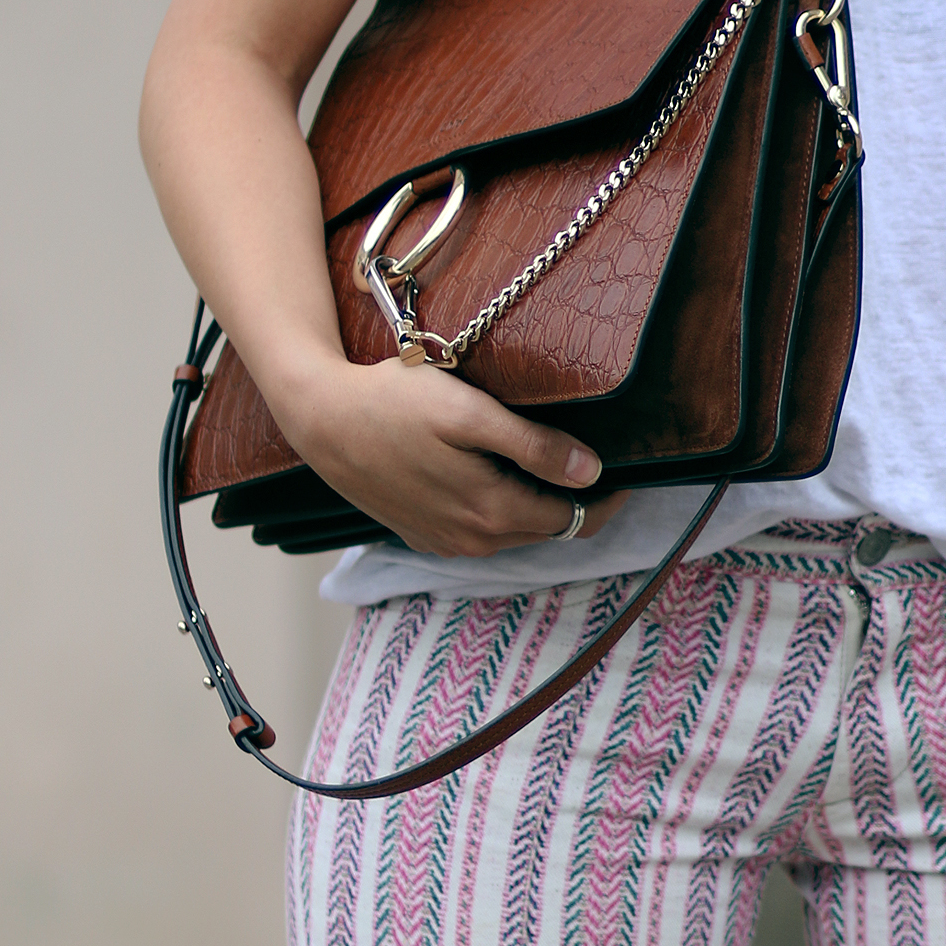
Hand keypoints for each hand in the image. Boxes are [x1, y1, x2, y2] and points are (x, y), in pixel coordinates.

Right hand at [286, 354, 628, 559]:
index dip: (605, 498)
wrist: (321, 419)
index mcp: (492, 514)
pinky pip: (480, 532)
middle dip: (575, 503)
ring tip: (550, 465)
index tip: (624, 471)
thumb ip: (533, 446)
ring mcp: (443, 543)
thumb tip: (591, 472)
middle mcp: (472, 541)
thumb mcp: (470, 413)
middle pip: (546, 531)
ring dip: (537, 507)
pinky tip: (498, 475)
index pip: (573, 520)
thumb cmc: (395, 403)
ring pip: (514, 534)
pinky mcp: (421, 534)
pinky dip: (501, 511)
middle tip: (593, 463)